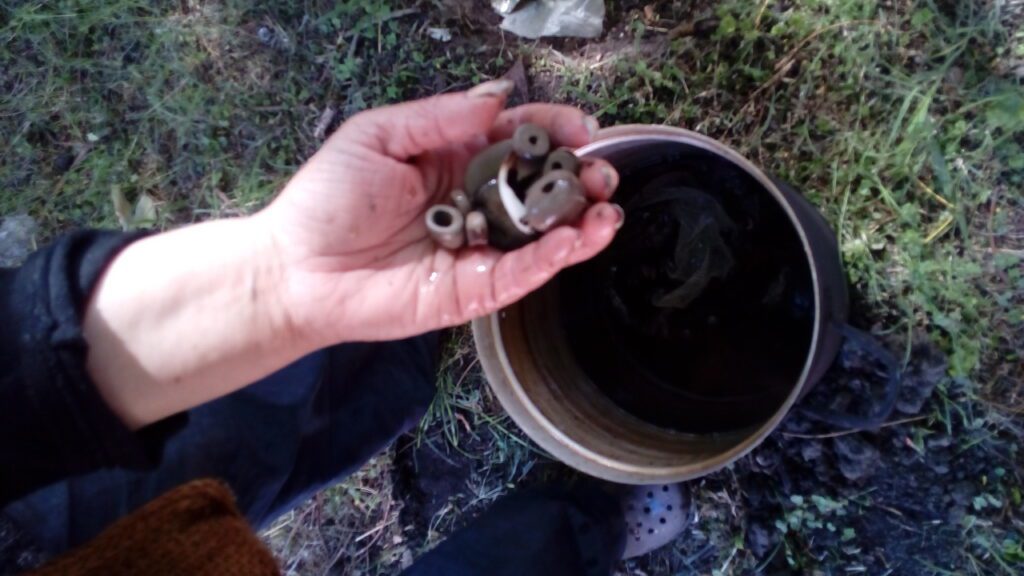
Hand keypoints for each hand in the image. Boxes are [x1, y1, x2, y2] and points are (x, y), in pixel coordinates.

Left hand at [261, 80, 621, 343]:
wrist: (295, 269)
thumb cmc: (328, 199)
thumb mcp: (379, 136)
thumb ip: (440, 117)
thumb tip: (498, 95)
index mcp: (454, 160)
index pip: (515, 140)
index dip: (550, 131)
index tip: (579, 126)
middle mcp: (474, 204)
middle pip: (539, 190)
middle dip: (577, 179)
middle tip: (601, 174)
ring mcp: (477, 249)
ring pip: (541, 236)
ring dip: (580, 223)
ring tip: (607, 209)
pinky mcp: (473, 291)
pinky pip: (520, 274)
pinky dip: (551, 259)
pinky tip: (575, 240)